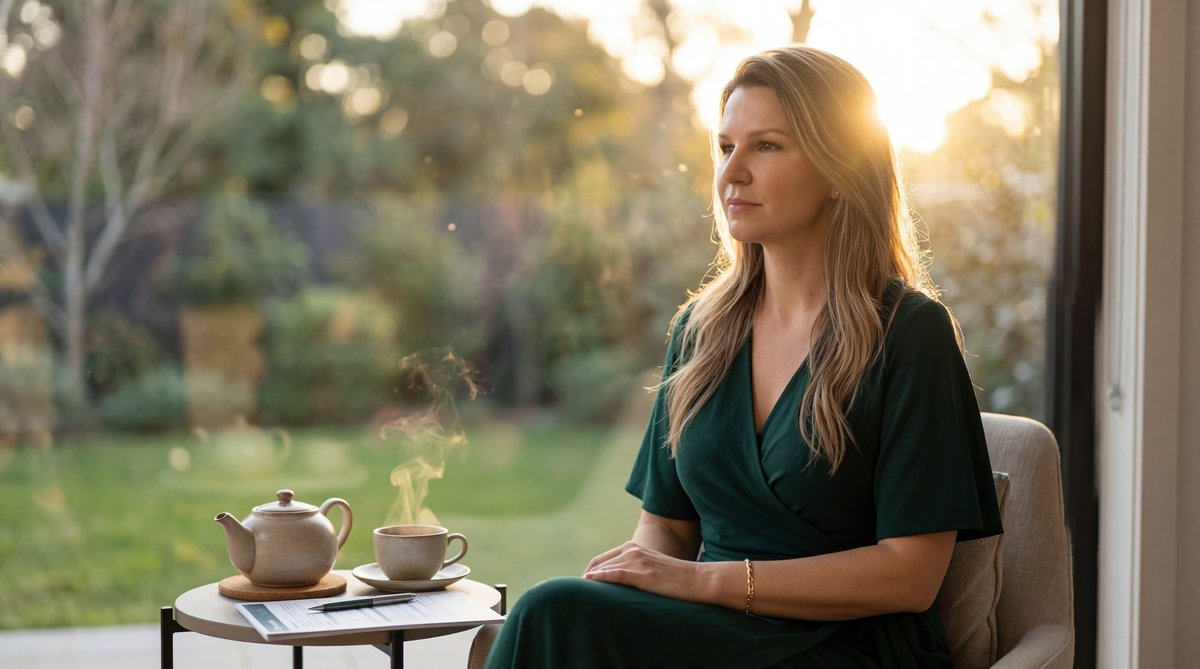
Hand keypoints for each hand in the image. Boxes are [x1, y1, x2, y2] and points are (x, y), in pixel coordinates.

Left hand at [583, 541, 708, 602]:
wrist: (697, 579)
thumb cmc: (675, 578)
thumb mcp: (651, 567)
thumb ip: (635, 569)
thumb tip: (619, 581)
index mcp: (633, 547)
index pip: (603, 559)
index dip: (590, 571)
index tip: (583, 584)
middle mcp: (633, 550)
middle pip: (600, 563)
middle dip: (587, 575)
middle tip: (577, 591)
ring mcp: (637, 561)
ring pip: (606, 569)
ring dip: (591, 579)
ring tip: (579, 591)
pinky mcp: (643, 574)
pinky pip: (615, 575)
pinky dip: (600, 578)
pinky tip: (589, 582)